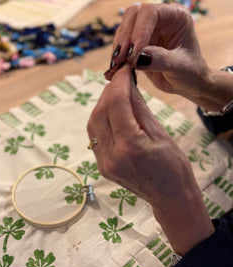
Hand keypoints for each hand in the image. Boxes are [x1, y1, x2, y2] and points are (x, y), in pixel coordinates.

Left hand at [88, 64, 213, 254]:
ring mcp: (103, 163)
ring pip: (92, 124)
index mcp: (129, 146)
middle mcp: (110, 155)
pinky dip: (101, 120)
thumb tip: (127, 84)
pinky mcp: (101, 166)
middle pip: (99, 113)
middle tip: (120, 80)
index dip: (118, 83)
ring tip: (116, 94)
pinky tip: (112, 113)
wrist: (170, 197)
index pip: (115, 104)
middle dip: (108, 92)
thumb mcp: (160, 133)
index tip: (124, 70)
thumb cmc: (173, 166)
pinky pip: (95, 136)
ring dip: (102, 105)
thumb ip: (139, 108)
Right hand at [105, 4, 209, 99]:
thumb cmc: (190, 73)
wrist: (187, 84)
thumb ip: (161, 60)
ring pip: (124, 28)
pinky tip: (116, 67)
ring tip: (117, 65)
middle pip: (133, 15)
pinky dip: (117, 55)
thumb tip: (138, 57)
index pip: (151, 13)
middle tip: (120, 58)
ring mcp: (147, 30)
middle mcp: (160, 19)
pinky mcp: (137, 43)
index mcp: (176, 17)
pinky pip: (122, 43)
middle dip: (125, 36)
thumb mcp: (180, 68)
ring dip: (118, 46)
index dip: (139, 31)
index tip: (133, 54)